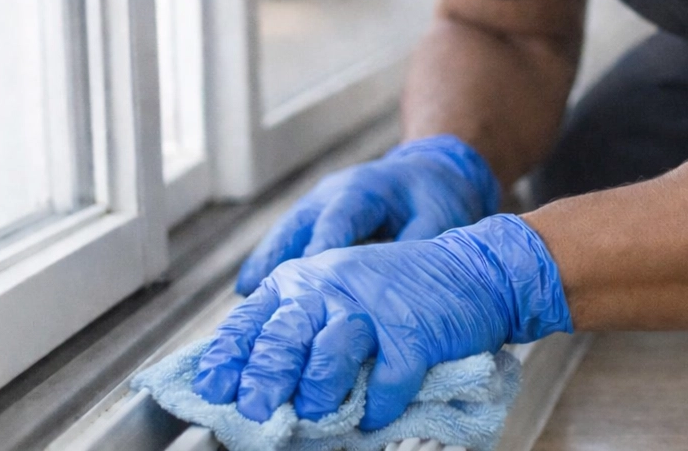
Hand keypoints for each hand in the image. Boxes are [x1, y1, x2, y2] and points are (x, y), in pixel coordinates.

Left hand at [194, 214, 571, 429]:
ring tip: (316, 415)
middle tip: (255, 412)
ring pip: (328, 359)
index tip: (212, 392)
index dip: (228, 359)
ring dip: (318, 397)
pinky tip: (377, 413)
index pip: (253, 318)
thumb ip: (299, 327)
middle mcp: (335, 285)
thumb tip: (253, 382)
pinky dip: (379, 407)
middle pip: (283, 338)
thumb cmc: (402, 291)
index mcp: (309, 276)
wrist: (475, 271)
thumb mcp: (341, 293)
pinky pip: (386, 384)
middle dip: (263, 383)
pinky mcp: (414, 336)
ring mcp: (376, 310)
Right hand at [236, 134, 501, 294]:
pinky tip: (251, 300)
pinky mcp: (310, 222)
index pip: (338, 221)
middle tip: (251, 294)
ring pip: (282, 237)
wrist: (430, 173)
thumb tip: (397, 290)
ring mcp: (316, 207)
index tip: (304, 282)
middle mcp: (331, 195)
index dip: (320, 251)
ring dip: (262, 267)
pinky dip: (268, 269)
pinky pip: (284, 245)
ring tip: (243, 303)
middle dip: (274, 261)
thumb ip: (417, 248)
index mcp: (364, 190)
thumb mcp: (438, 218)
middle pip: (297, 228)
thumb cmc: (435, 199)